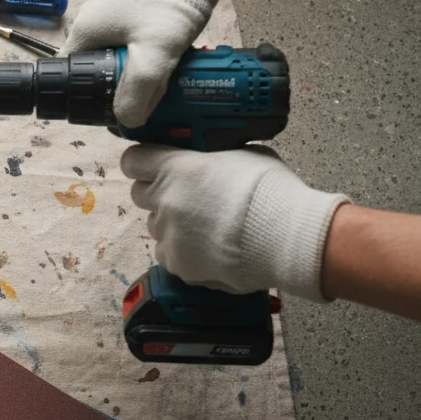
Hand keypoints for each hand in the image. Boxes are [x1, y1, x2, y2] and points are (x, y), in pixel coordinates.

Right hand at [64, 0, 244, 126]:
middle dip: (122, 89)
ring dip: (141, 74)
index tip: (110, 114)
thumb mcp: (152, 56)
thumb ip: (137, 93)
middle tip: (146, 103)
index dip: (87, 99)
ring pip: (123, 58)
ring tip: (163, 85)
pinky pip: (138, 44)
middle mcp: (94, 24)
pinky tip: (170, 63)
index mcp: (85, 33)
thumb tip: (127, 121)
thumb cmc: (164, 5)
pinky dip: (151, 58)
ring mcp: (117, 15)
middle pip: (100, 70)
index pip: (71, 76)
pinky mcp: (138, 11)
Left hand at [121, 144, 349, 300]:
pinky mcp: (177, 263)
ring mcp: (169, 234)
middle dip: (157, 194)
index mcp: (176, 168)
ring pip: (155, 225)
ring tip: (204, 227)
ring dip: (172, 224)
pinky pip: (167, 253)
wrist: (287, 238)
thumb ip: (216, 157)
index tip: (148, 166)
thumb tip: (215, 159)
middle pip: (140, 194)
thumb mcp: (245, 155)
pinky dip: (181, 251)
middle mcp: (165, 200)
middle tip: (184, 197)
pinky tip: (206, 249)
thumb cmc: (272, 192)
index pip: (133, 161)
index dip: (141, 163)